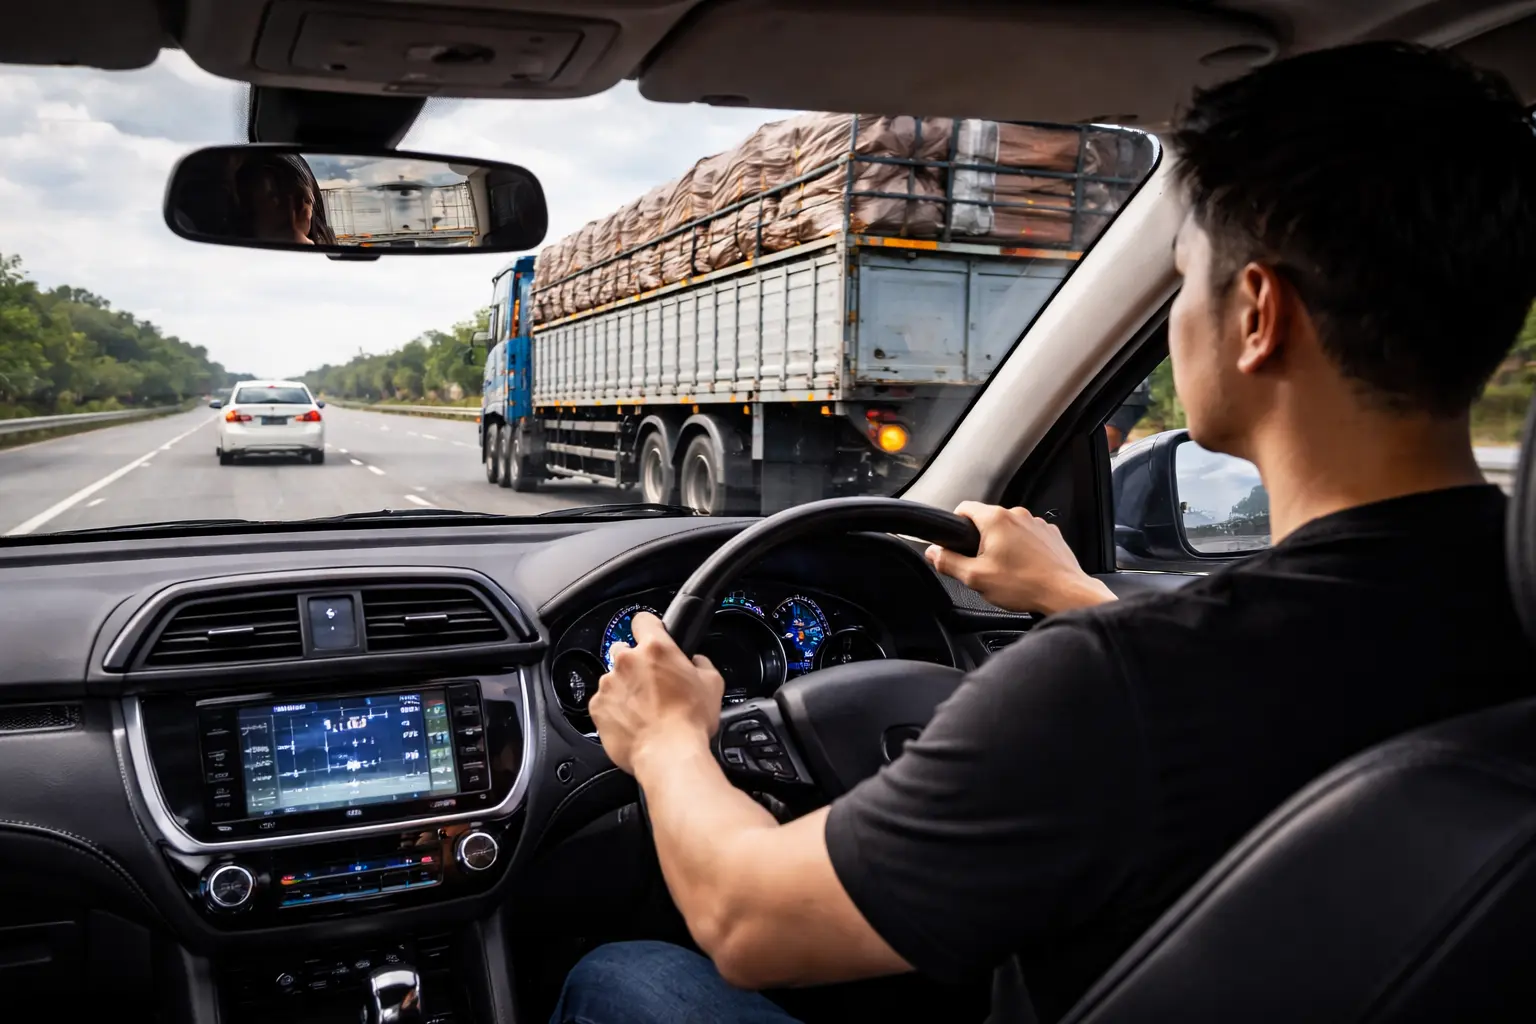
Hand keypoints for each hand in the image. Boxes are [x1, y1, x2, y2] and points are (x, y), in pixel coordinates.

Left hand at [589, 612, 724, 773]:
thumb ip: (700, 663)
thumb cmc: (690, 722)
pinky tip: (632, 721)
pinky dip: (614, 709)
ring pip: (613, 677)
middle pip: (625, 649)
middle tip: (652, 683)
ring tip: (644, 708)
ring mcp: (609, 684)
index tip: (651, 635)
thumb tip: (696, 662)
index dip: (649, 627)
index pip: (643, 619)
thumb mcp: (712, 684)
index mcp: (655, 649)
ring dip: (625, 687)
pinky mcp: (597, 707)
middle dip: (636, 662)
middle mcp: (627, 661)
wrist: (669, 754)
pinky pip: (603, 701)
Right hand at [925, 502, 1115, 614]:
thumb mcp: (975, 578)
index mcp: (995, 519)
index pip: (964, 508)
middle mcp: (1017, 514)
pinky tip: (1025, 569)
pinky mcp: (1050, 534)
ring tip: (1008, 571)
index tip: (957, 543)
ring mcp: (1036, 523)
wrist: (1065, 593)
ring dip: (1004, 545)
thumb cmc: (1024, 585)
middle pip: (987, 520)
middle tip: (982, 566)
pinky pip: (1028, 537)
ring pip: (1009, 529)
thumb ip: (949, 562)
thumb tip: (933, 552)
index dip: (956, 525)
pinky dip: (1023, 549)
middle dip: (981, 540)